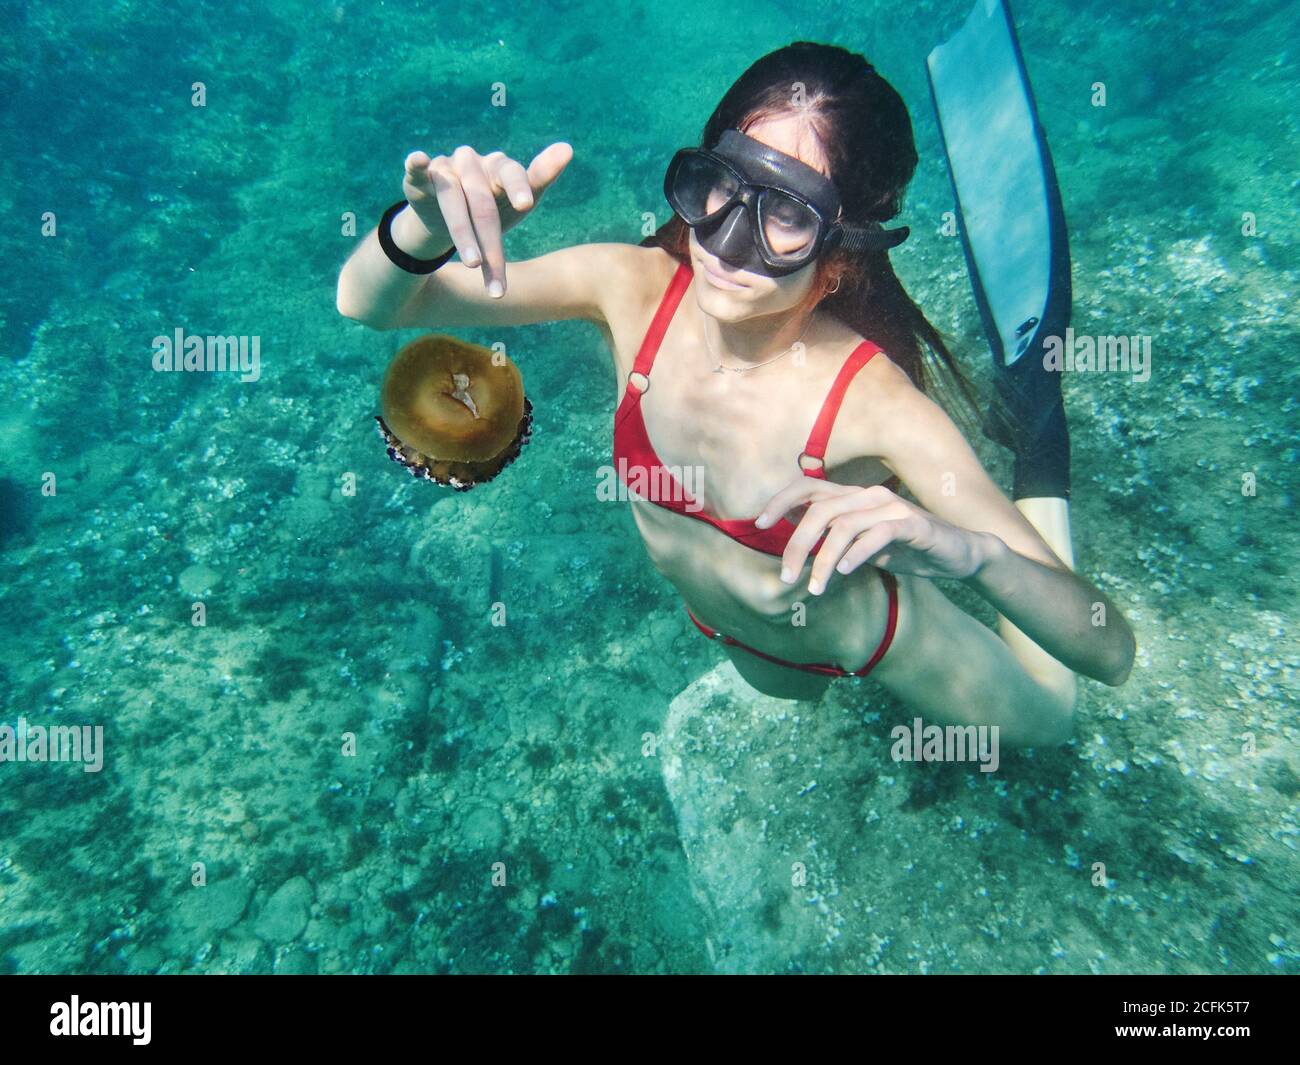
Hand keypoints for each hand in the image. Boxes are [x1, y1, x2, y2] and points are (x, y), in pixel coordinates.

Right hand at [400, 142, 572, 296]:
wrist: (446, 222)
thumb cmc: (492, 210)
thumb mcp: (516, 204)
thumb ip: (539, 180)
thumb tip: (568, 146)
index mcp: (499, 166)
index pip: (512, 175)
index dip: (517, 188)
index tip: (525, 205)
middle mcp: (472, 162)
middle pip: (483, 204)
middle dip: (491, 245)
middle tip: (498, 279)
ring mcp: (444, 169)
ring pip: (453, 202)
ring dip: (463, 235)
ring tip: (473, 265)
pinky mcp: (419, 179)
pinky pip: (417, 171)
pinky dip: (416, 164)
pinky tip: (419, 159)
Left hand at [755, 480, 993, 593]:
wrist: (958, 554)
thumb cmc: (906, 550)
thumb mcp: (862, 546)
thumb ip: (833, 540)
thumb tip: (796, 546)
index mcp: (853, 497)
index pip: (807, 487)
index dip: (781, 501)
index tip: (759, 523)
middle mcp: (868, 495)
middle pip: (819, 510)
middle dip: (797, 544)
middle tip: (787, 576)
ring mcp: (890, 507)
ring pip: (844, 526)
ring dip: (825, 559)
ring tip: (816, 587)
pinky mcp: (912, 523)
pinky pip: (877, 534)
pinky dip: (857, 553)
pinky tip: (845, 572)